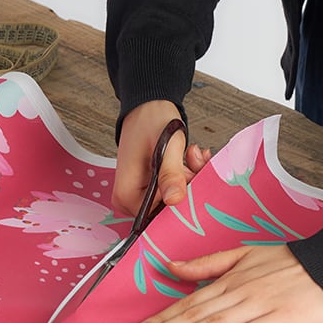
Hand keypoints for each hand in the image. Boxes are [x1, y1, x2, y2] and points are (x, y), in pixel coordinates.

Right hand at [113, 100, 211, 214]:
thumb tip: (174, 199)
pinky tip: (189, 158)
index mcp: (126, 195)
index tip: (194, 182)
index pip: (158, 217)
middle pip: (168, 209)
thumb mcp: (165, 148)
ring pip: (174, 199)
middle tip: (196, 164)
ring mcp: (140, 194)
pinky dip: (185, 175)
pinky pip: (172, 190)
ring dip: (189, 179)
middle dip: (188, 187)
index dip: (181, 202)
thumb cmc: (151, 122)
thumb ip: (170, 174)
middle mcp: (129, 199)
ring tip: (192, 156)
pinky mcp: (150, 187)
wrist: (148, 106)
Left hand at [130, 243, 322, 322]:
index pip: (188, 302)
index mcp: (228, 280)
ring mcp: (257, 306)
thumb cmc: (288, 262)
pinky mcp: (278, 320)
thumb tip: (172, 266)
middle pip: (194, 315)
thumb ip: (208, 264)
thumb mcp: (244, 254)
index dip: (162, 317)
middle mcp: (237, 293)